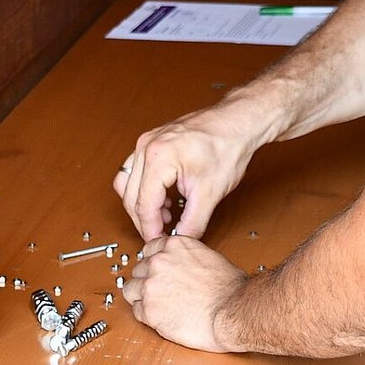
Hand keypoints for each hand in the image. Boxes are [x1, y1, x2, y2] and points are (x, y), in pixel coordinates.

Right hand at [114, 102, 266, 240]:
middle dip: (144, 220)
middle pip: (130, 196)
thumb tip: (181, 239)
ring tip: (165, 216)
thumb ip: (193, 222)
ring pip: (127, 183)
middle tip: (161, 234)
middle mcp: (146, 146)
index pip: (143, 205)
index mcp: (158, 158)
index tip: (158, 241)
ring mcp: (146, 141)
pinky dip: (144, 189)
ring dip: (141, 204)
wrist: (237, 122)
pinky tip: (164, 199)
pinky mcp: (152, 141)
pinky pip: (135, 171)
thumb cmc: (227, 147)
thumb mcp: (211, 193)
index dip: (150, 229)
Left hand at [125, 234, 246, 351]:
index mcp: (174, 245)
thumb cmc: (229, 289)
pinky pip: (136, 311)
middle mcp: (159, 261)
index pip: (149, 249)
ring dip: (142, 297)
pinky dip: (146, 316)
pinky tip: (162, 317)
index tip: (158, 272)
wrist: (232, 312)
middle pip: (138, 269)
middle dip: (147, 280)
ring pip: (130, 290)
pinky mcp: (148, 310)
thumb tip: (180, 264)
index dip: (153, 263)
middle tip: (162, 292)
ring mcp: (151, 285)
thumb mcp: (208, 257)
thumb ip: (186, 257)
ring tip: (159, 305)